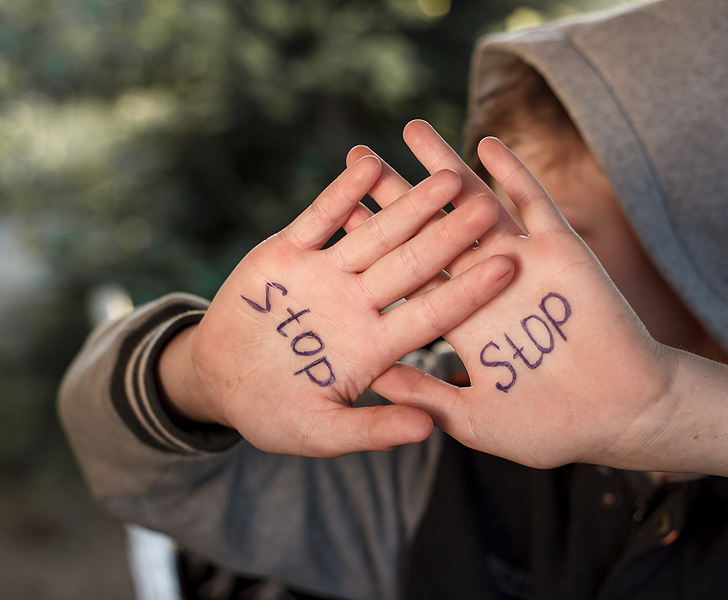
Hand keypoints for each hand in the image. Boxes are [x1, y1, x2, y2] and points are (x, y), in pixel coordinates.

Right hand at [159, 155, 513, 456]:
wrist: (219, 382)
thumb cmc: (273, 415)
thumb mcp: (320, 432)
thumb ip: (371, 429)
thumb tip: (426, 431)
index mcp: (374, 346)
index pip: (431, 314)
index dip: (468, 290)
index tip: (508, 267)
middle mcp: (358, 304)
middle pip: (413, 264)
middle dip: (450, 235)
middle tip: (489, 205)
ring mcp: (325, 274)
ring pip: (374, 234)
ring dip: (408, 205)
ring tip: (446, 176)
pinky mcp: (288, 253)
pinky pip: (319, 218)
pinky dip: (343, 194)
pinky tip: (371, 164)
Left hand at [348, 122, 683, 470]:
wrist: (625, 416)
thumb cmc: (552, 430)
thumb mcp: (476, 419)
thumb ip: (427, 395)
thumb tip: (372, 376)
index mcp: (458, 321)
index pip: (406, 272)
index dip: (372, 243)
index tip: (337, 215)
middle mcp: (483, 285)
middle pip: (428, 229)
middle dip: (394, 193)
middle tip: (358, 156)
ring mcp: (523, 265)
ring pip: (475, 205)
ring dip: (444, 168)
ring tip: (409, 129)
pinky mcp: (563, 254)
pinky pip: (535, 206)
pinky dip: (513, 175)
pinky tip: (485, 144)